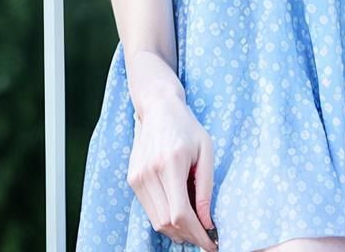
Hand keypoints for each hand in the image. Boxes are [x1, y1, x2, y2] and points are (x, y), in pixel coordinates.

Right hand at [126, 91, 217, 250]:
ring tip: (195, 227)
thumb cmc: (187, 127)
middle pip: (167, 222)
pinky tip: (180, 213)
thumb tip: (207, 222)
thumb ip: (205, 188)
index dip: (197, 234)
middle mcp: (150, 173)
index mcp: (171, 162)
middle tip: (206, 238)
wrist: (158, 108)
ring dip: (177, 231)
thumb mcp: (206, 151)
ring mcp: (138, 177)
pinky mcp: (133, 180)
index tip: (211, 243)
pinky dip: (166, 218)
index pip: (181, 213)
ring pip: (157, 221)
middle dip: (188, 236)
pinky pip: (150, 210)